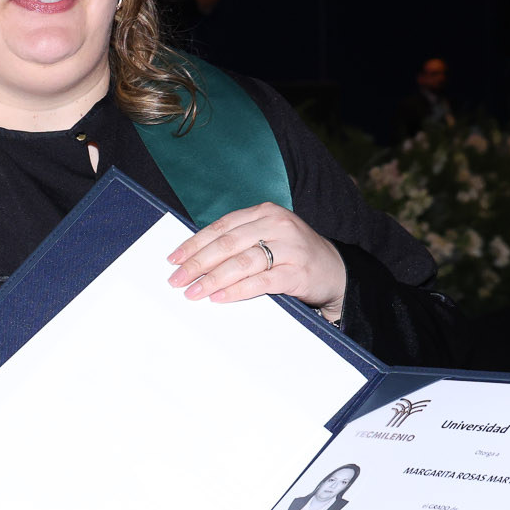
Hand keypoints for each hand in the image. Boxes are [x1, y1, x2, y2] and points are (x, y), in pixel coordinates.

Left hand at [167, 202, 347, 322]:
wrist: (336, 272)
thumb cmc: (293, 255)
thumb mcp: (268, 237)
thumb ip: (239, 241)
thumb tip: (196, 257)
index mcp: (265, 212)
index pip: (221, 226)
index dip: (194, 243)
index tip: (173, 258)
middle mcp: (277, 225)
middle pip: (228, 243)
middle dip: (197, 263)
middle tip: (177, 279)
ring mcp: (290, 247)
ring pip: (242, 262)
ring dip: (213, 279)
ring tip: (193, 292)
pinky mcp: (298, 272)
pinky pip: (261, 281)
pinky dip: (237, 290)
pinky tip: (219, 297)